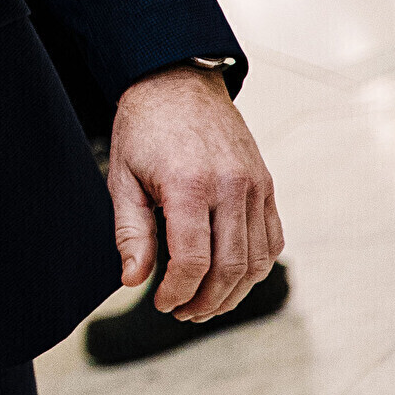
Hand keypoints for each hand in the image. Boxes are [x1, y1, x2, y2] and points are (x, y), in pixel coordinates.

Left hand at [108, 64, 281, 320]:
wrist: (178, 82)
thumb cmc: (144, 128)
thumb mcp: (122, 176)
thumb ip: (130, 232)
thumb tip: (133, 280)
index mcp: (189, 184)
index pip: (193, 259)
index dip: (178, 291)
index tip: (161, 303)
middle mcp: (231, 187)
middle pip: (230, 267)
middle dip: (206, 300)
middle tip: (183, 312)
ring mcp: (256, 186)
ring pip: (256, 260)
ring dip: (233, 292)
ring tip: (205, 304)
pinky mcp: (267, 186)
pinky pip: (272, 240)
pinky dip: (256, 267)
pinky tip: (232, 278)